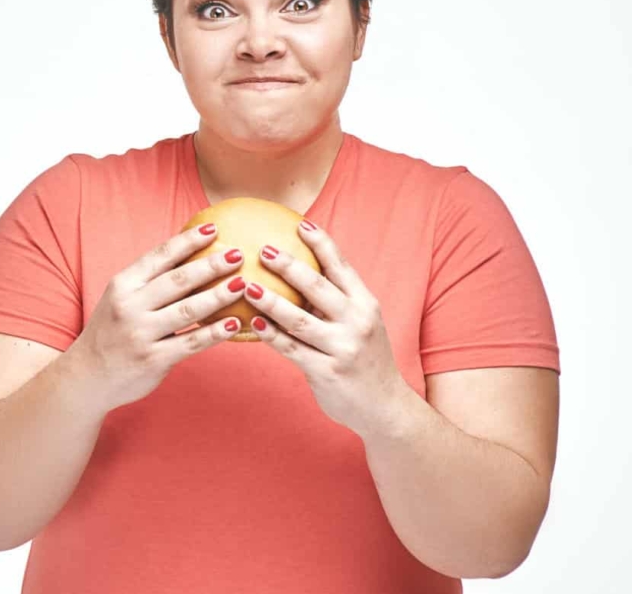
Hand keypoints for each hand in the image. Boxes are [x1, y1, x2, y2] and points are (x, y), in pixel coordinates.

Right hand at [66, 222, 248, 412]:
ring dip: (218, 295)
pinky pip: (191, 342)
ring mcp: (141, 334)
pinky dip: (214, 333)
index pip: (159, 257)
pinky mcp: (153, 359)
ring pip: (188, 310)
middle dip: (211, 265)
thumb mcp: (120, 299)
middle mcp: (130, 306)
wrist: (87, 376)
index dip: (188, 241)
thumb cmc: (111, 331)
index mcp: (122, 285)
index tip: (213, 229)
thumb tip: (191, 257)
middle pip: (178, 280)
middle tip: (237, 254)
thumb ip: (149, 282)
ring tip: (243, 284)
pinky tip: (234, 324)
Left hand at [244, 219, 412, 437]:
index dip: (322, 243)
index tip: (301, 224)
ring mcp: (342, 348)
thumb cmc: (363, 358)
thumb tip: (296, 269)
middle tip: (263, 250)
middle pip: (319, 288)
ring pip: (299, 320)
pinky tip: (250, 323)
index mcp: (366, 304)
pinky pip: (291, 349)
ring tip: (246, 286)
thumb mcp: (360, 323)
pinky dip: (269, 335)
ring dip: (270, 301)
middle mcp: (357, 322)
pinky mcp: (327, 371)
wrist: (385, 407)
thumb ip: (336, 300)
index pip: (342, 267)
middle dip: (290, 266)